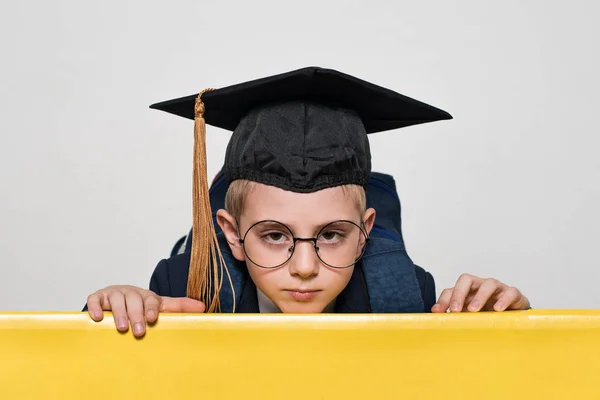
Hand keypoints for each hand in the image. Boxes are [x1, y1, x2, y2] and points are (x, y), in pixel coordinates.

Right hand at [86, 285, 205, 336]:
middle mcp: (131, 293)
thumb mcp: (159, 306)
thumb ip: (179, 307)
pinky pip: (94, 300)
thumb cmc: (140, 306)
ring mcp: (114, 294)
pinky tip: (96, 318)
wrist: (116, 300)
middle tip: (137, 331)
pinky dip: (95, 307)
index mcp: (147, 296)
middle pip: (134, 300)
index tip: (152, 318)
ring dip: (119, 313)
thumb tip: (203, 308)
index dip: (152, 308)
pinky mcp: (98, 297)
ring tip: (121, 327)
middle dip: (136, 314)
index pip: (151, 300)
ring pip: (116, 300)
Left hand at [431, 273, 529, 312]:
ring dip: (480, 296)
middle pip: (467, 280)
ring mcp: (497, 289)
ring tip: (474, 310)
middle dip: (459, 293)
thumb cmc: (489, 314)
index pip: (451, 290)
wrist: (514, 315)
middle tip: (456, 310)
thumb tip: (440, 324)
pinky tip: (498, 309)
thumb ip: (457, 317)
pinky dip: (504, 299)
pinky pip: (510, 292)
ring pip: (489, 283)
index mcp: (467, 291)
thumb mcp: (470, 316)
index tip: (437, 312)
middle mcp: (480, 286)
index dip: (443, 300)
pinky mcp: (513, 294)